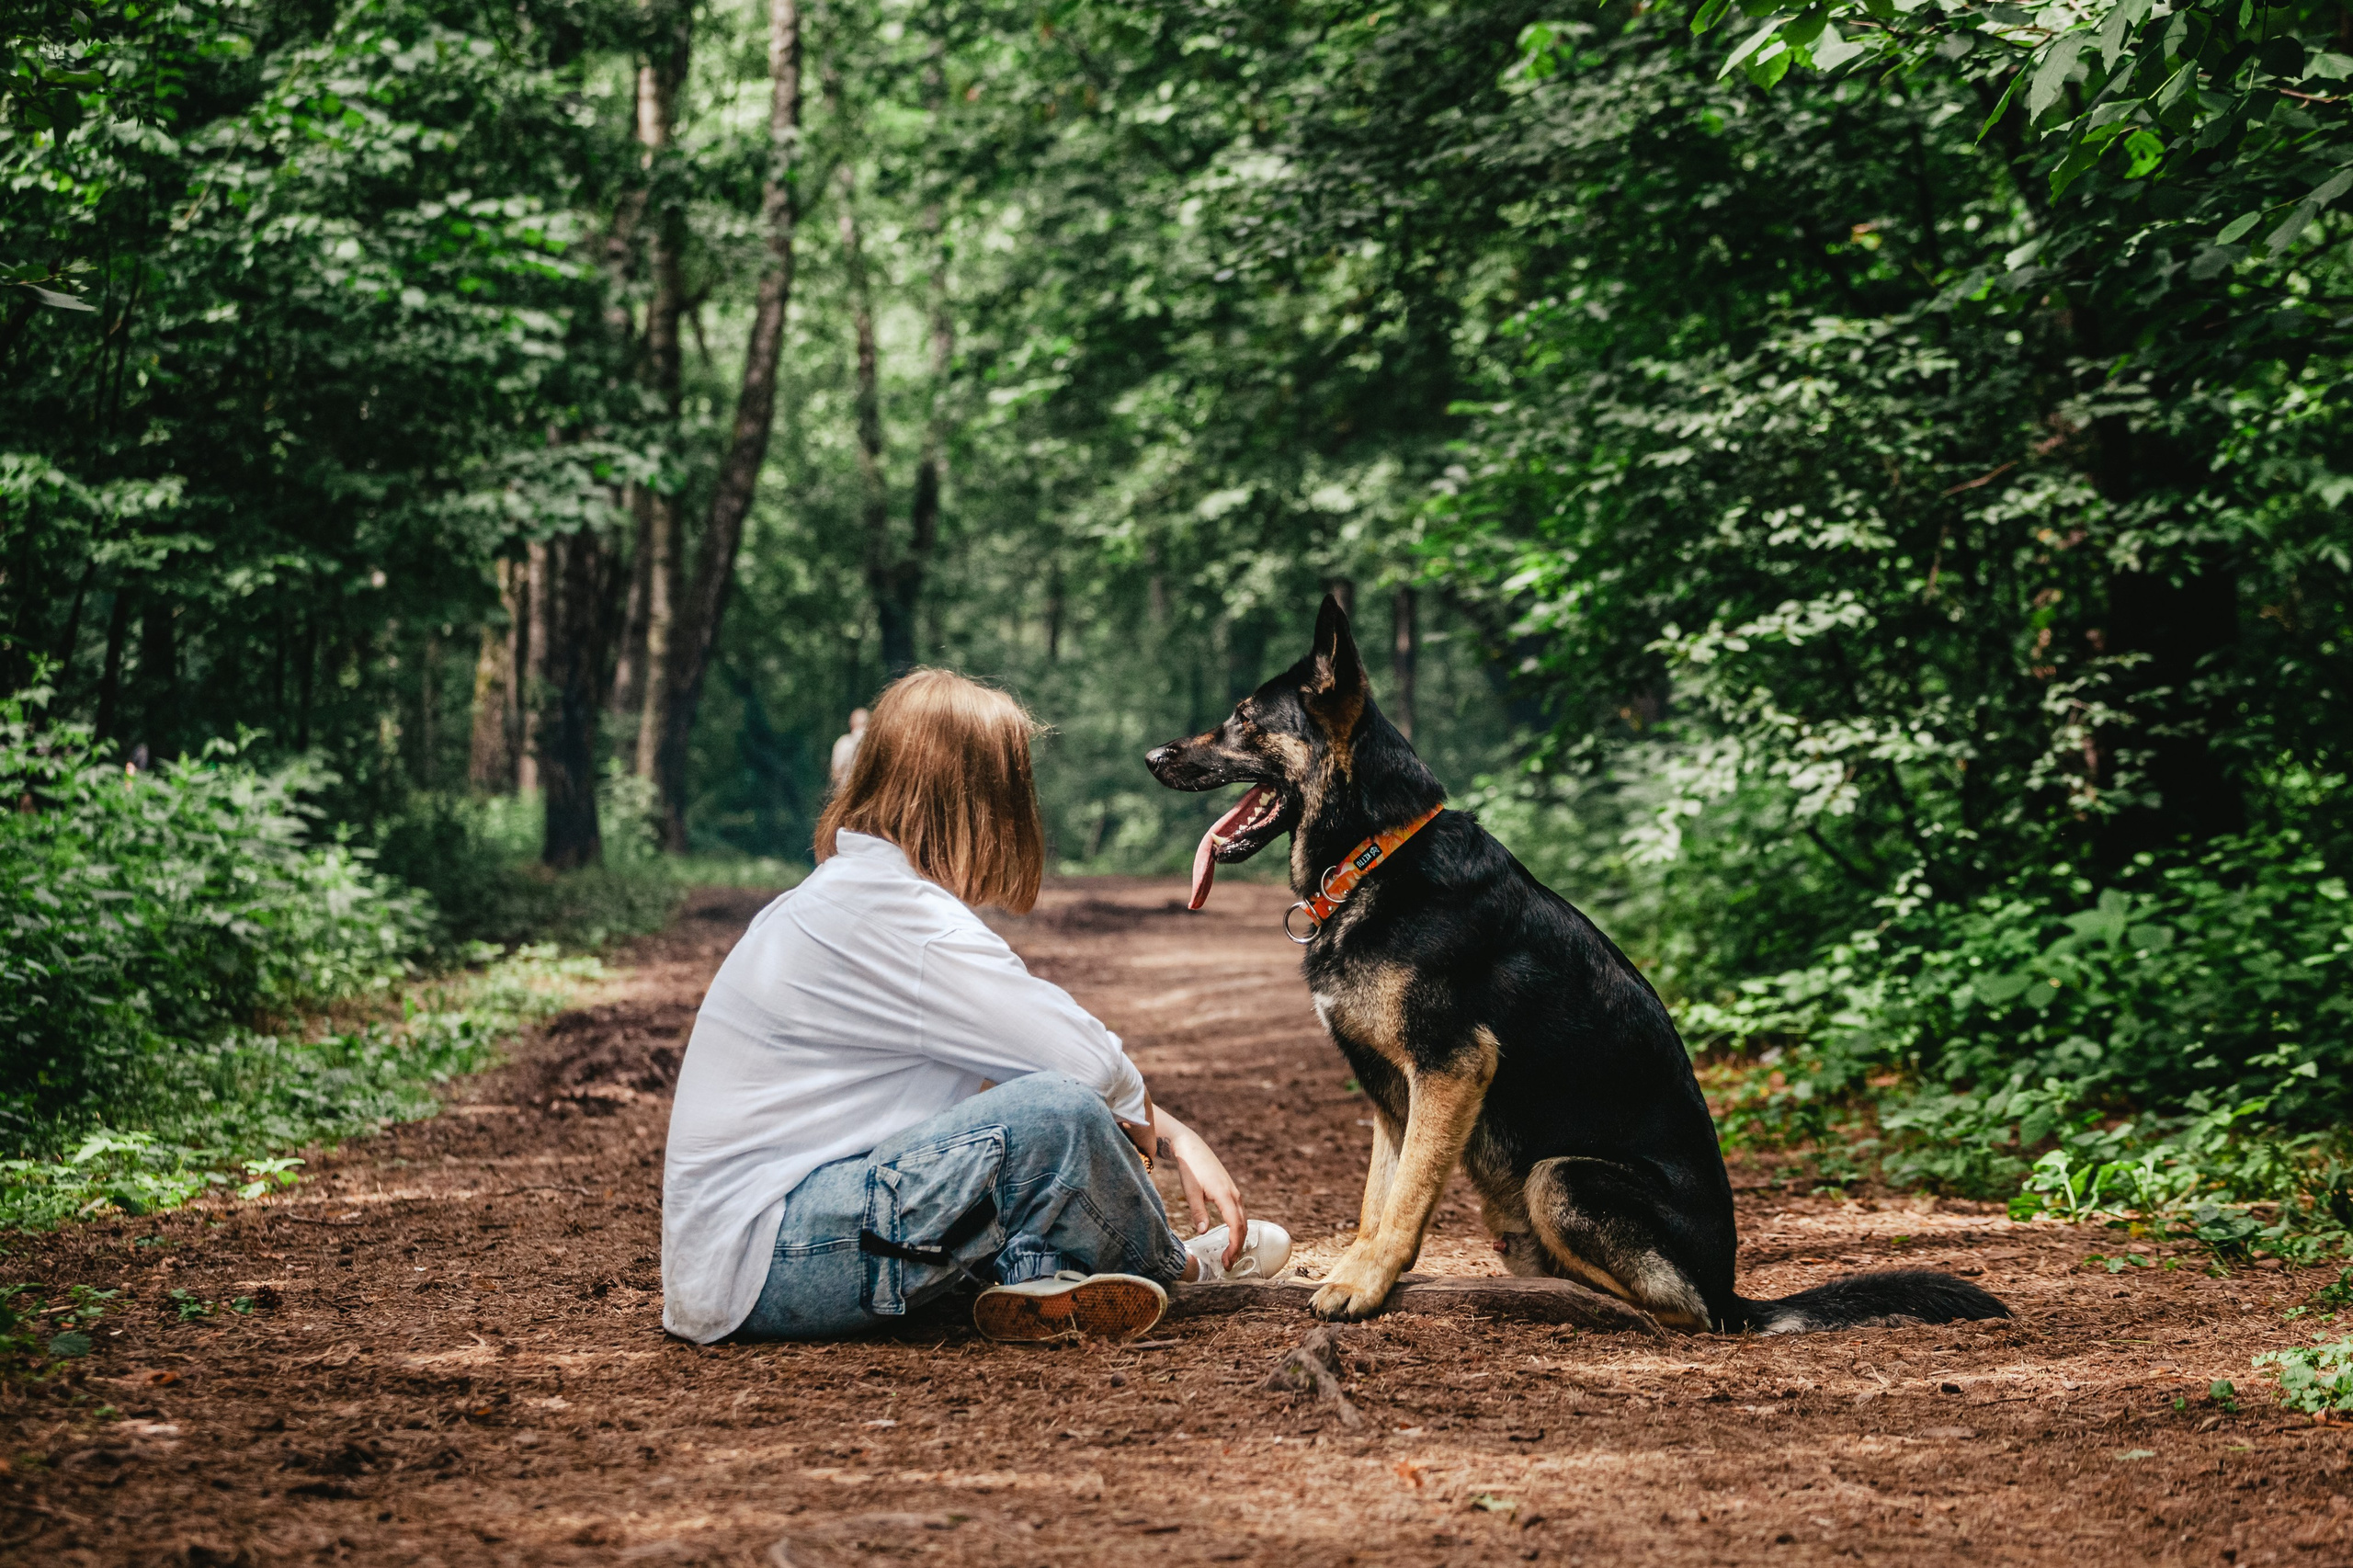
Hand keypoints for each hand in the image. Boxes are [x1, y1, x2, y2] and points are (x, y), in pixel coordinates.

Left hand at [1152, 1105, 1246, 1270]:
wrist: (1192, 1148)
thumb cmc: (1190, 1168)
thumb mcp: (1191, 1191)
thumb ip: (1197, 1211)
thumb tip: (1202, 1231)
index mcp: (1225, 1195)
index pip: (1236, 1226)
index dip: (1234, 1245)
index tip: (1228, 1259)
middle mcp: (1234, 1195)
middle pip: (1243, 1226)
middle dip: (1237, 1247)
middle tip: (1228, 1264)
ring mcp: (1234, 1193)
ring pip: (1242, 1220)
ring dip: (1238, 1239)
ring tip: (1229, 1255)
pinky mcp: (1230, 1192)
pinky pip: (1239, 1214)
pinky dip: (1237, 1228)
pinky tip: (1230, 1237)